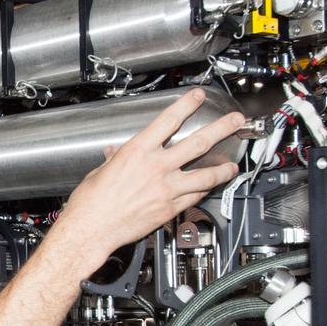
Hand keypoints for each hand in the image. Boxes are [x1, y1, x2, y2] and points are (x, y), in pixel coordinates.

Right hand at [55, 88, 243, 269]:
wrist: (91, 229)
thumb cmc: (91, 202)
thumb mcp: (101, 171)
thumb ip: (115, 160)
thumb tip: (114, 153)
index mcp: (137, 152)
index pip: (169, 120)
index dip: (187, 104)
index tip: (198, 96)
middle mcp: (156, 167)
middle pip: (198, 143)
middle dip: (221, 129)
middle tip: (235, 121)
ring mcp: (166, 189)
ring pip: (205, 175)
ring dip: (223, 169)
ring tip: (233, 166)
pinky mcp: (169, 209)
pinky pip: (194, 197)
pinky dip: (204, 191)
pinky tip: (210, 188)